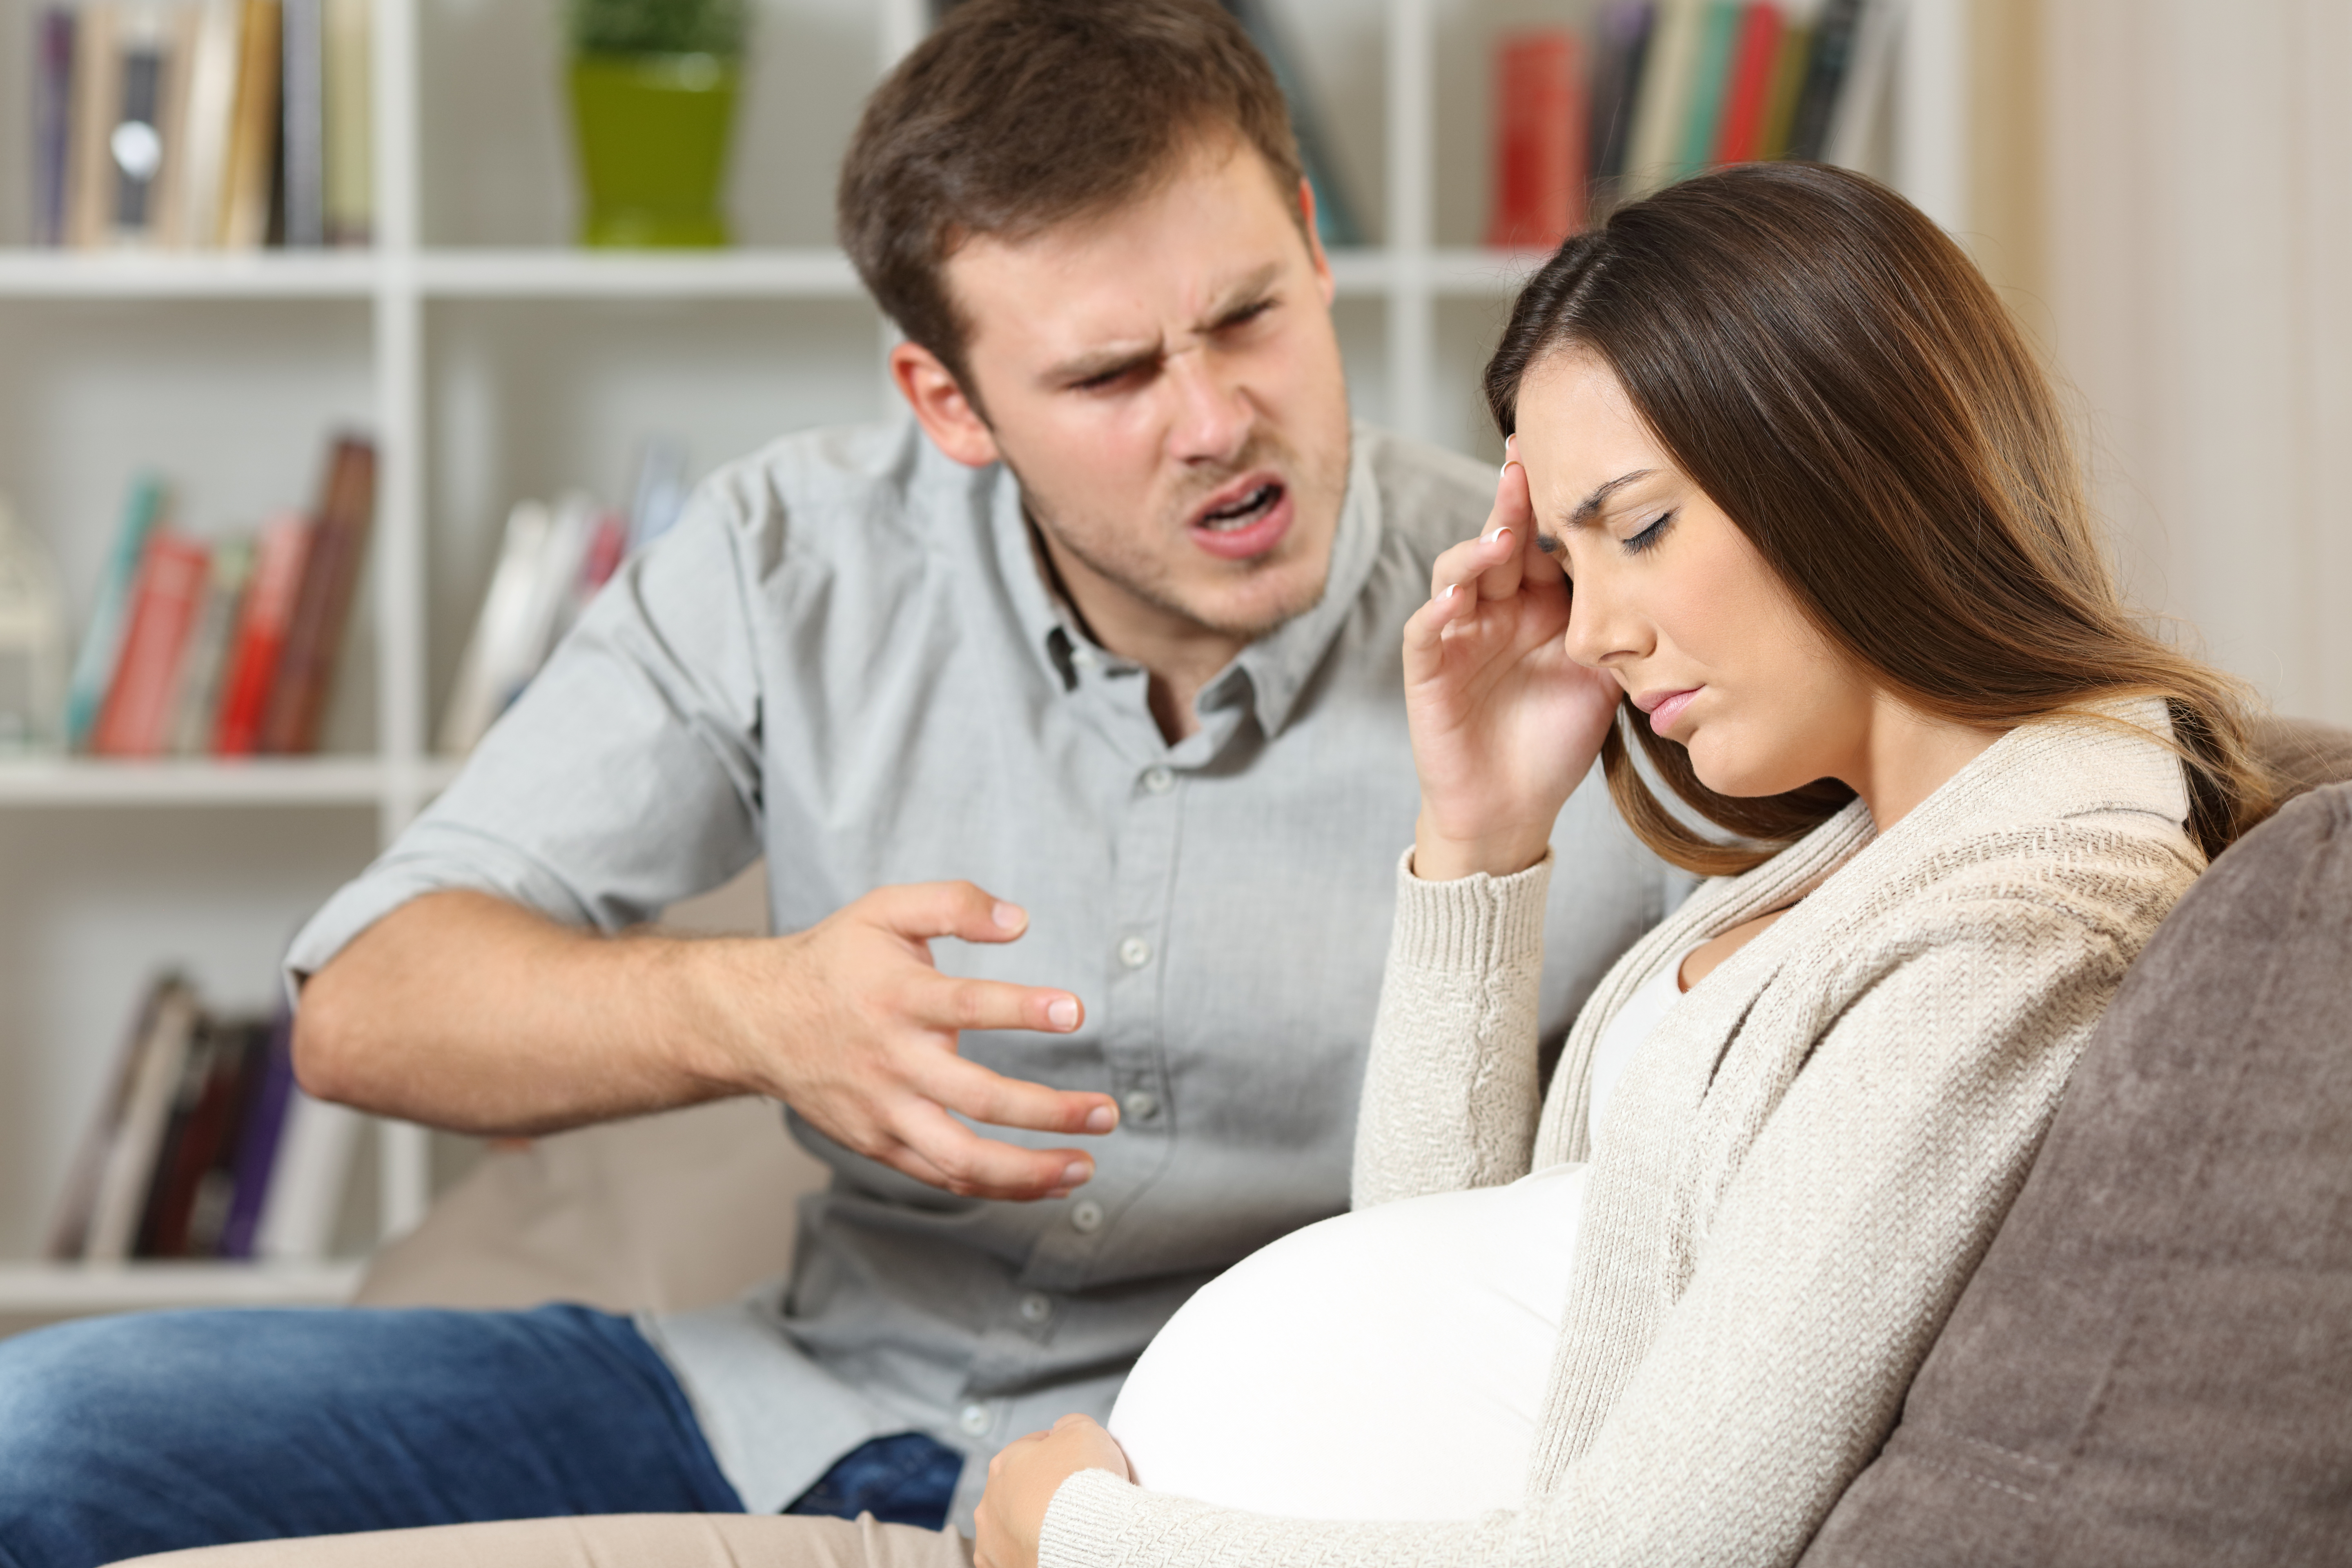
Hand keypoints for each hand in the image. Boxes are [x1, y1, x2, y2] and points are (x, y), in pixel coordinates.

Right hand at [692, 881, 1115, 1200]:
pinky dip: (995, 1187)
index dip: (1022, 1009)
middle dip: (1049, 1110)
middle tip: (1107, 1112)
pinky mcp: (878, 1144)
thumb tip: (1020, 921)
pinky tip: (1043, 1181)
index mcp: (896, 999)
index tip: (1076, 1011)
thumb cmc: (837, 960)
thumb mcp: (885, 909)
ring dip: (1028, 1170)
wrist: (758, 1021)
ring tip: (1085, 1167)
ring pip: (959, 1158)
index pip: (966, 1006)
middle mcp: (890, 1061)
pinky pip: (942, 1176)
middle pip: (976, 1097)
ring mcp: (884, 1111)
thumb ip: (954, 903)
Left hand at [975, 1414, 1131, 1567]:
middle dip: (1041, 1492)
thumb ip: (1068, 1425)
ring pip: (1012, 1528)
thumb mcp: (1084, 1430)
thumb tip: (1061, 1430)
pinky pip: (1015, 1557)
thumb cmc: (1085, 1484)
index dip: (1058, 1455)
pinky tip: (1051, 1550)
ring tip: (1063, 1530)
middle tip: (1074, 1500)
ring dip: (1031, 1527)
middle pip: (1018, 1491)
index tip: (1077, 1465)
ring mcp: (992, 1541)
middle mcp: (990, 1502)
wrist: (1089, 1538)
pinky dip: (1030, 1553)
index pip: (1030, 1451)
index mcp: (1004, 1463)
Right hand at [1403, 445, 1621, 879]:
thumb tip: (1662, 573)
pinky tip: (1454, 598)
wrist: (1514, 810)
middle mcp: (1496, 609)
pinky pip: (1425, 632)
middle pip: (1499, 542)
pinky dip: (1436, 612)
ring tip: (1501, 538)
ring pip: (1456, 575)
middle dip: (1510, 505)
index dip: (1551, 502)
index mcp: (1540, 604)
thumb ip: (1618, 626)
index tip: (1568, 455)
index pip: (1543, 541)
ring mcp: (1459, 636)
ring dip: (1475, 552)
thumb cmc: (1556, 741)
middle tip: (1525, 466)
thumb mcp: (1603, 676)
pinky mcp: (1429, 672)